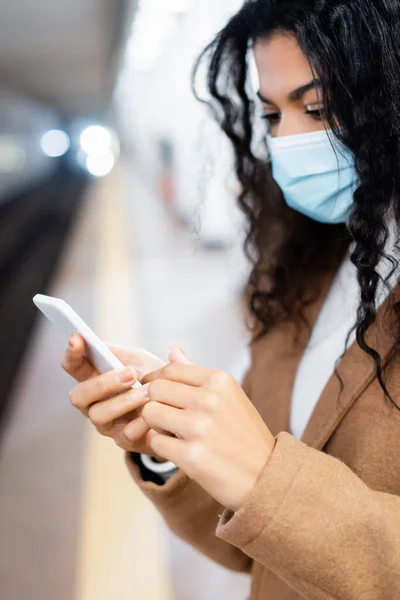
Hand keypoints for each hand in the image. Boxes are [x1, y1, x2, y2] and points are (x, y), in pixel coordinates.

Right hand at [62, 334, 185, 458]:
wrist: (178, 407)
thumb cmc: (153, 381)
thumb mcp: (141, 361)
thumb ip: (125, 353)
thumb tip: (104, 345)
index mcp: (94, 379)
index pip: (73, 367)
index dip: (71, 354)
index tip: (77, 338)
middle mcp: (94, 403)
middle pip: (79, 395)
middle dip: (102, 383)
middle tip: (130, 373)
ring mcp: (108, 424)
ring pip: (99, 415)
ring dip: (125, 400)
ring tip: (148, 391)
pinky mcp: (127, 440)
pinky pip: (127, 433)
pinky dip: (142, 420)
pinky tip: (154, 410)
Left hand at [139, 350, 275, 511]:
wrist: (266, 477)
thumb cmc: (243, 434)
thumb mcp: (228, 397)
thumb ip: (196, 375)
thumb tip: (172, 350)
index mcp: (220, 380)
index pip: (170, 369)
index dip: (156, 381)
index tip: (158, 394)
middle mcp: (210, 399)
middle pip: (155, 389)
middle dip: (154, 402)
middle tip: (166, 416)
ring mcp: (200, 427)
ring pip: (150, 412)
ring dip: (156, 425)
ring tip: (174, 433)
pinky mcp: (191, 456)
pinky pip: (156, 442)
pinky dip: (163, 448)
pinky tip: (181, 451)